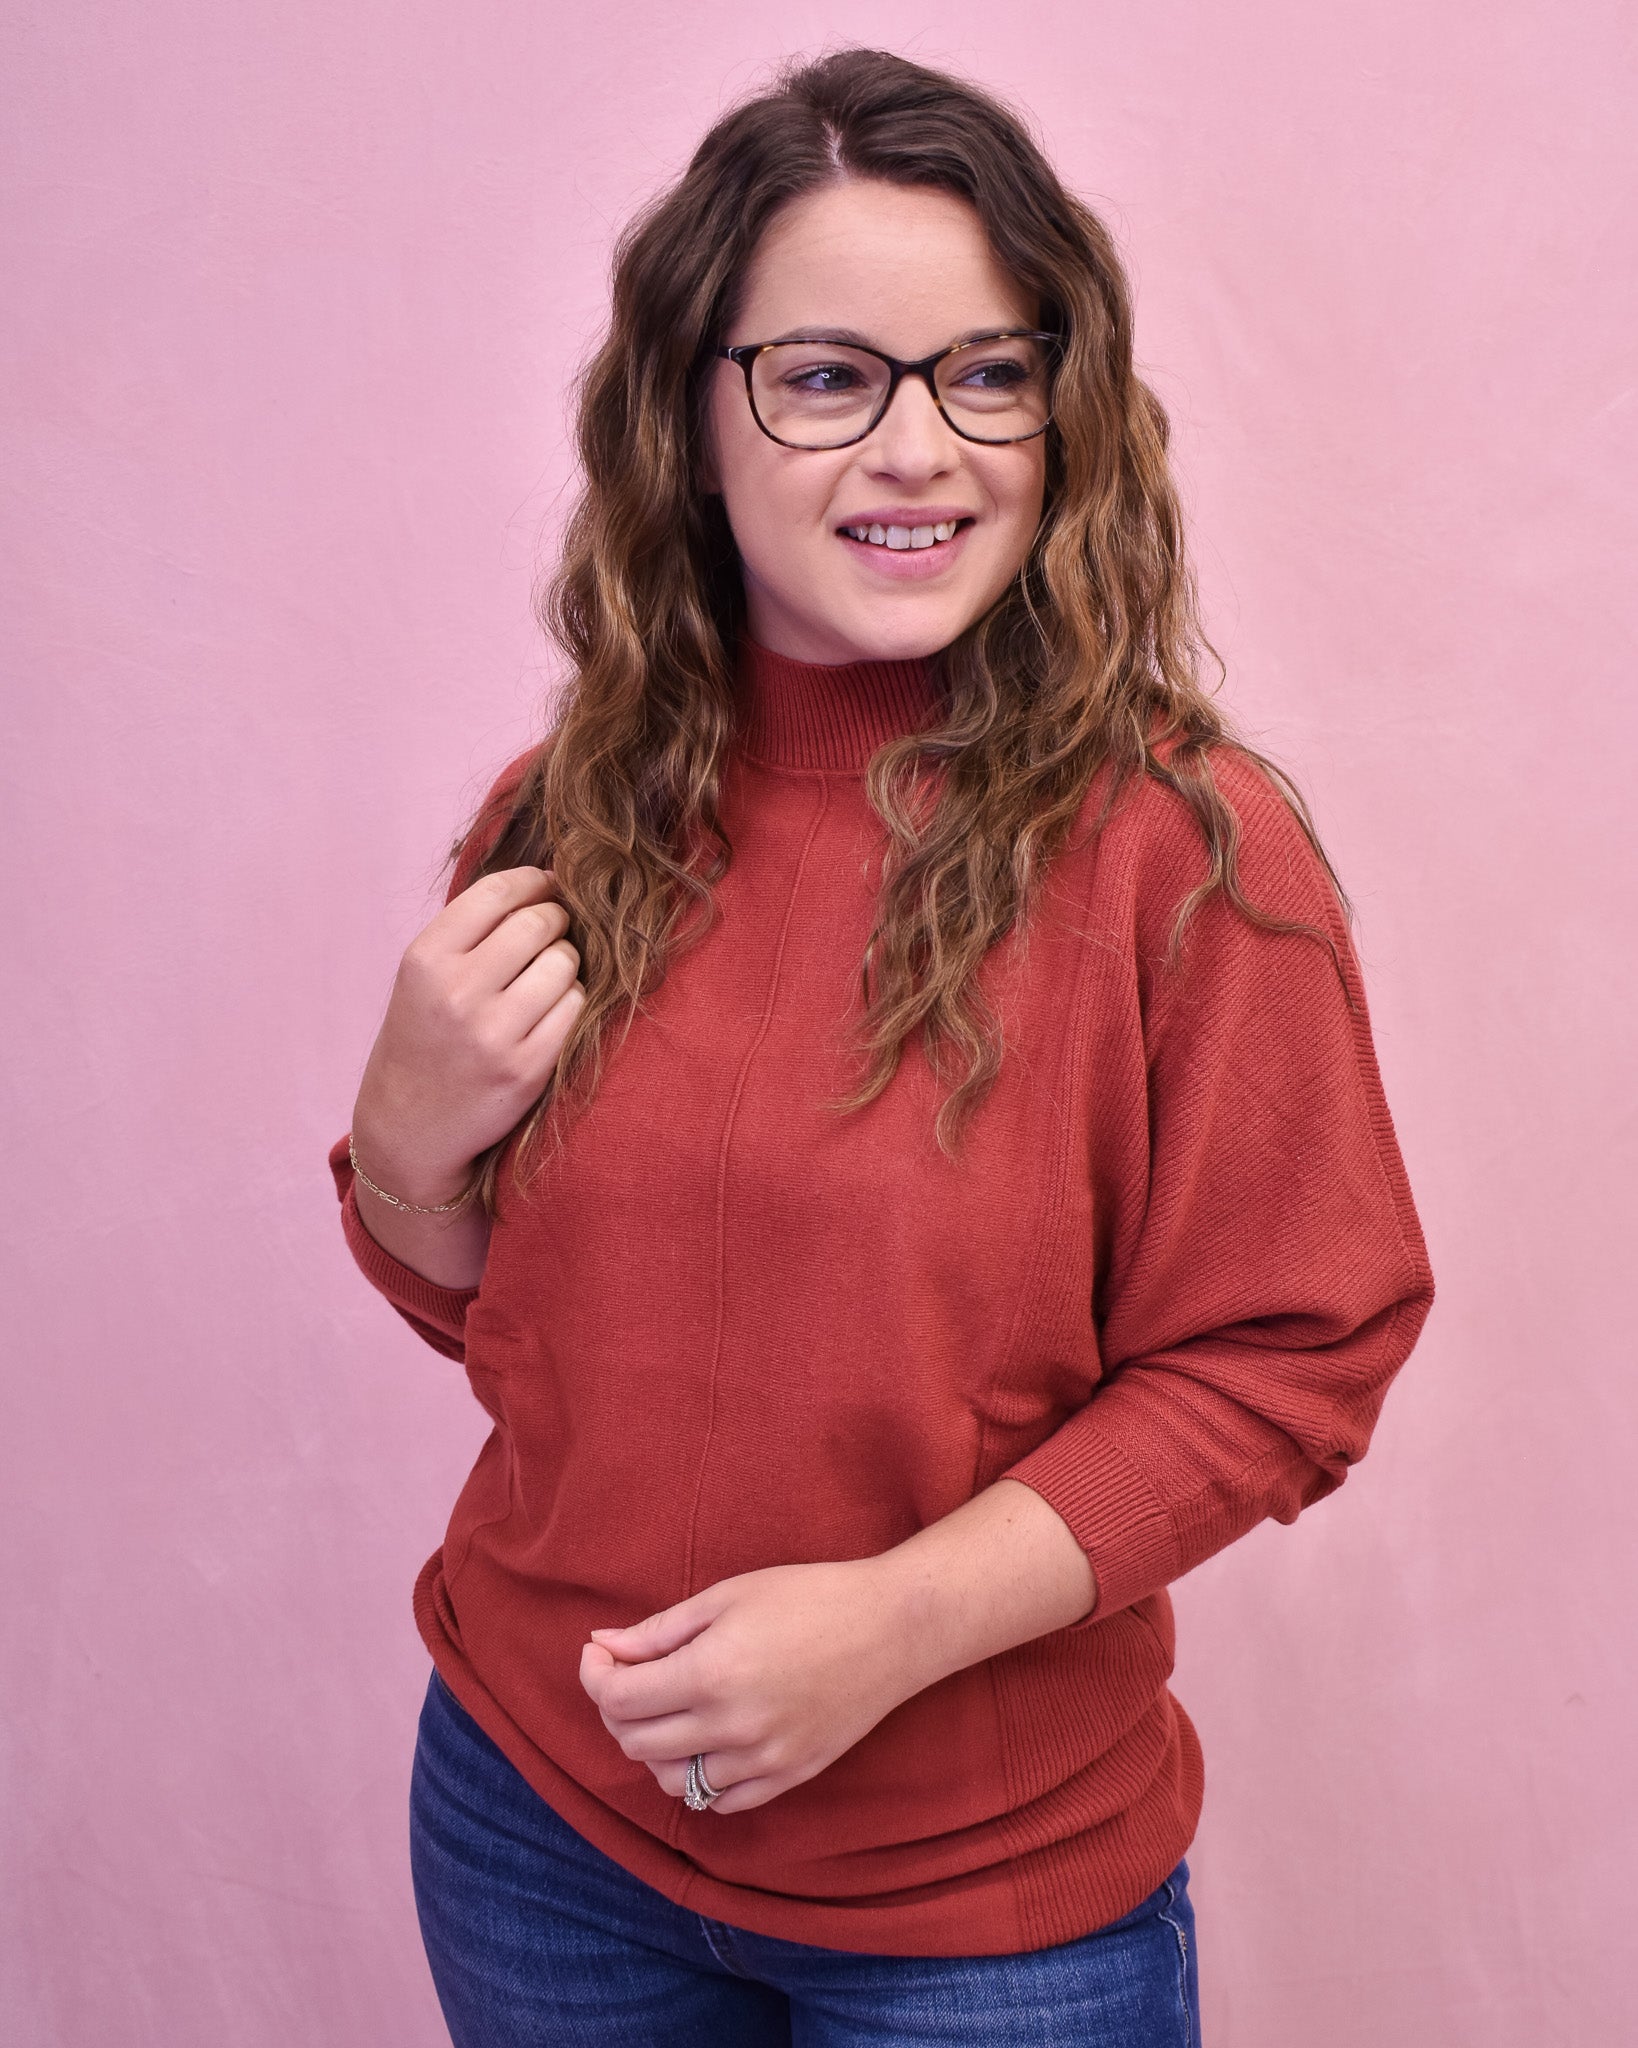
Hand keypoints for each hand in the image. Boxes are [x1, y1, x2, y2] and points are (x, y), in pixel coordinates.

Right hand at [351, 865, 585, 1201]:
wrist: (409, 1128)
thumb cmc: (423, 1039)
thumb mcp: (421, 978)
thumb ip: (469, 932)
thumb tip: (543, 882)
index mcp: (425, 959)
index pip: (497, 892)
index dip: (536, 881)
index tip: (549, 885)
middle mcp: (457, 992)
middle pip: (539, 923)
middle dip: (556, 921)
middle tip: (554, 933)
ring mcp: (493, 1033)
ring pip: (564, 964)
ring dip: (566, 964)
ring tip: (546, 979)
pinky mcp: (526, 1069)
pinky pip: (575, 1008)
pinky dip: (572, 1003)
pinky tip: (551, 1012)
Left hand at [577, 1561, 924, 1814]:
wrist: (892, 1627)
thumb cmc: (810, 1597)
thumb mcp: (728, 1596)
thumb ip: (660, 1630)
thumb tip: (605, 1646)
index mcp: (710, 1674)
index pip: (618, 1699)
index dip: (595, 1675)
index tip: (600, 1652)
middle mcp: (730, 1727)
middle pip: (636, 1743)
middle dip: (617, 1709)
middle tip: (629, 1675)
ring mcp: (762, 1760)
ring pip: (674, 1782)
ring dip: (654, 1749)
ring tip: (668, 1710)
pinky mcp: (789, 1776)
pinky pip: (722, 1801)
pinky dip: (700, 1778)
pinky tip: (706, 1741)